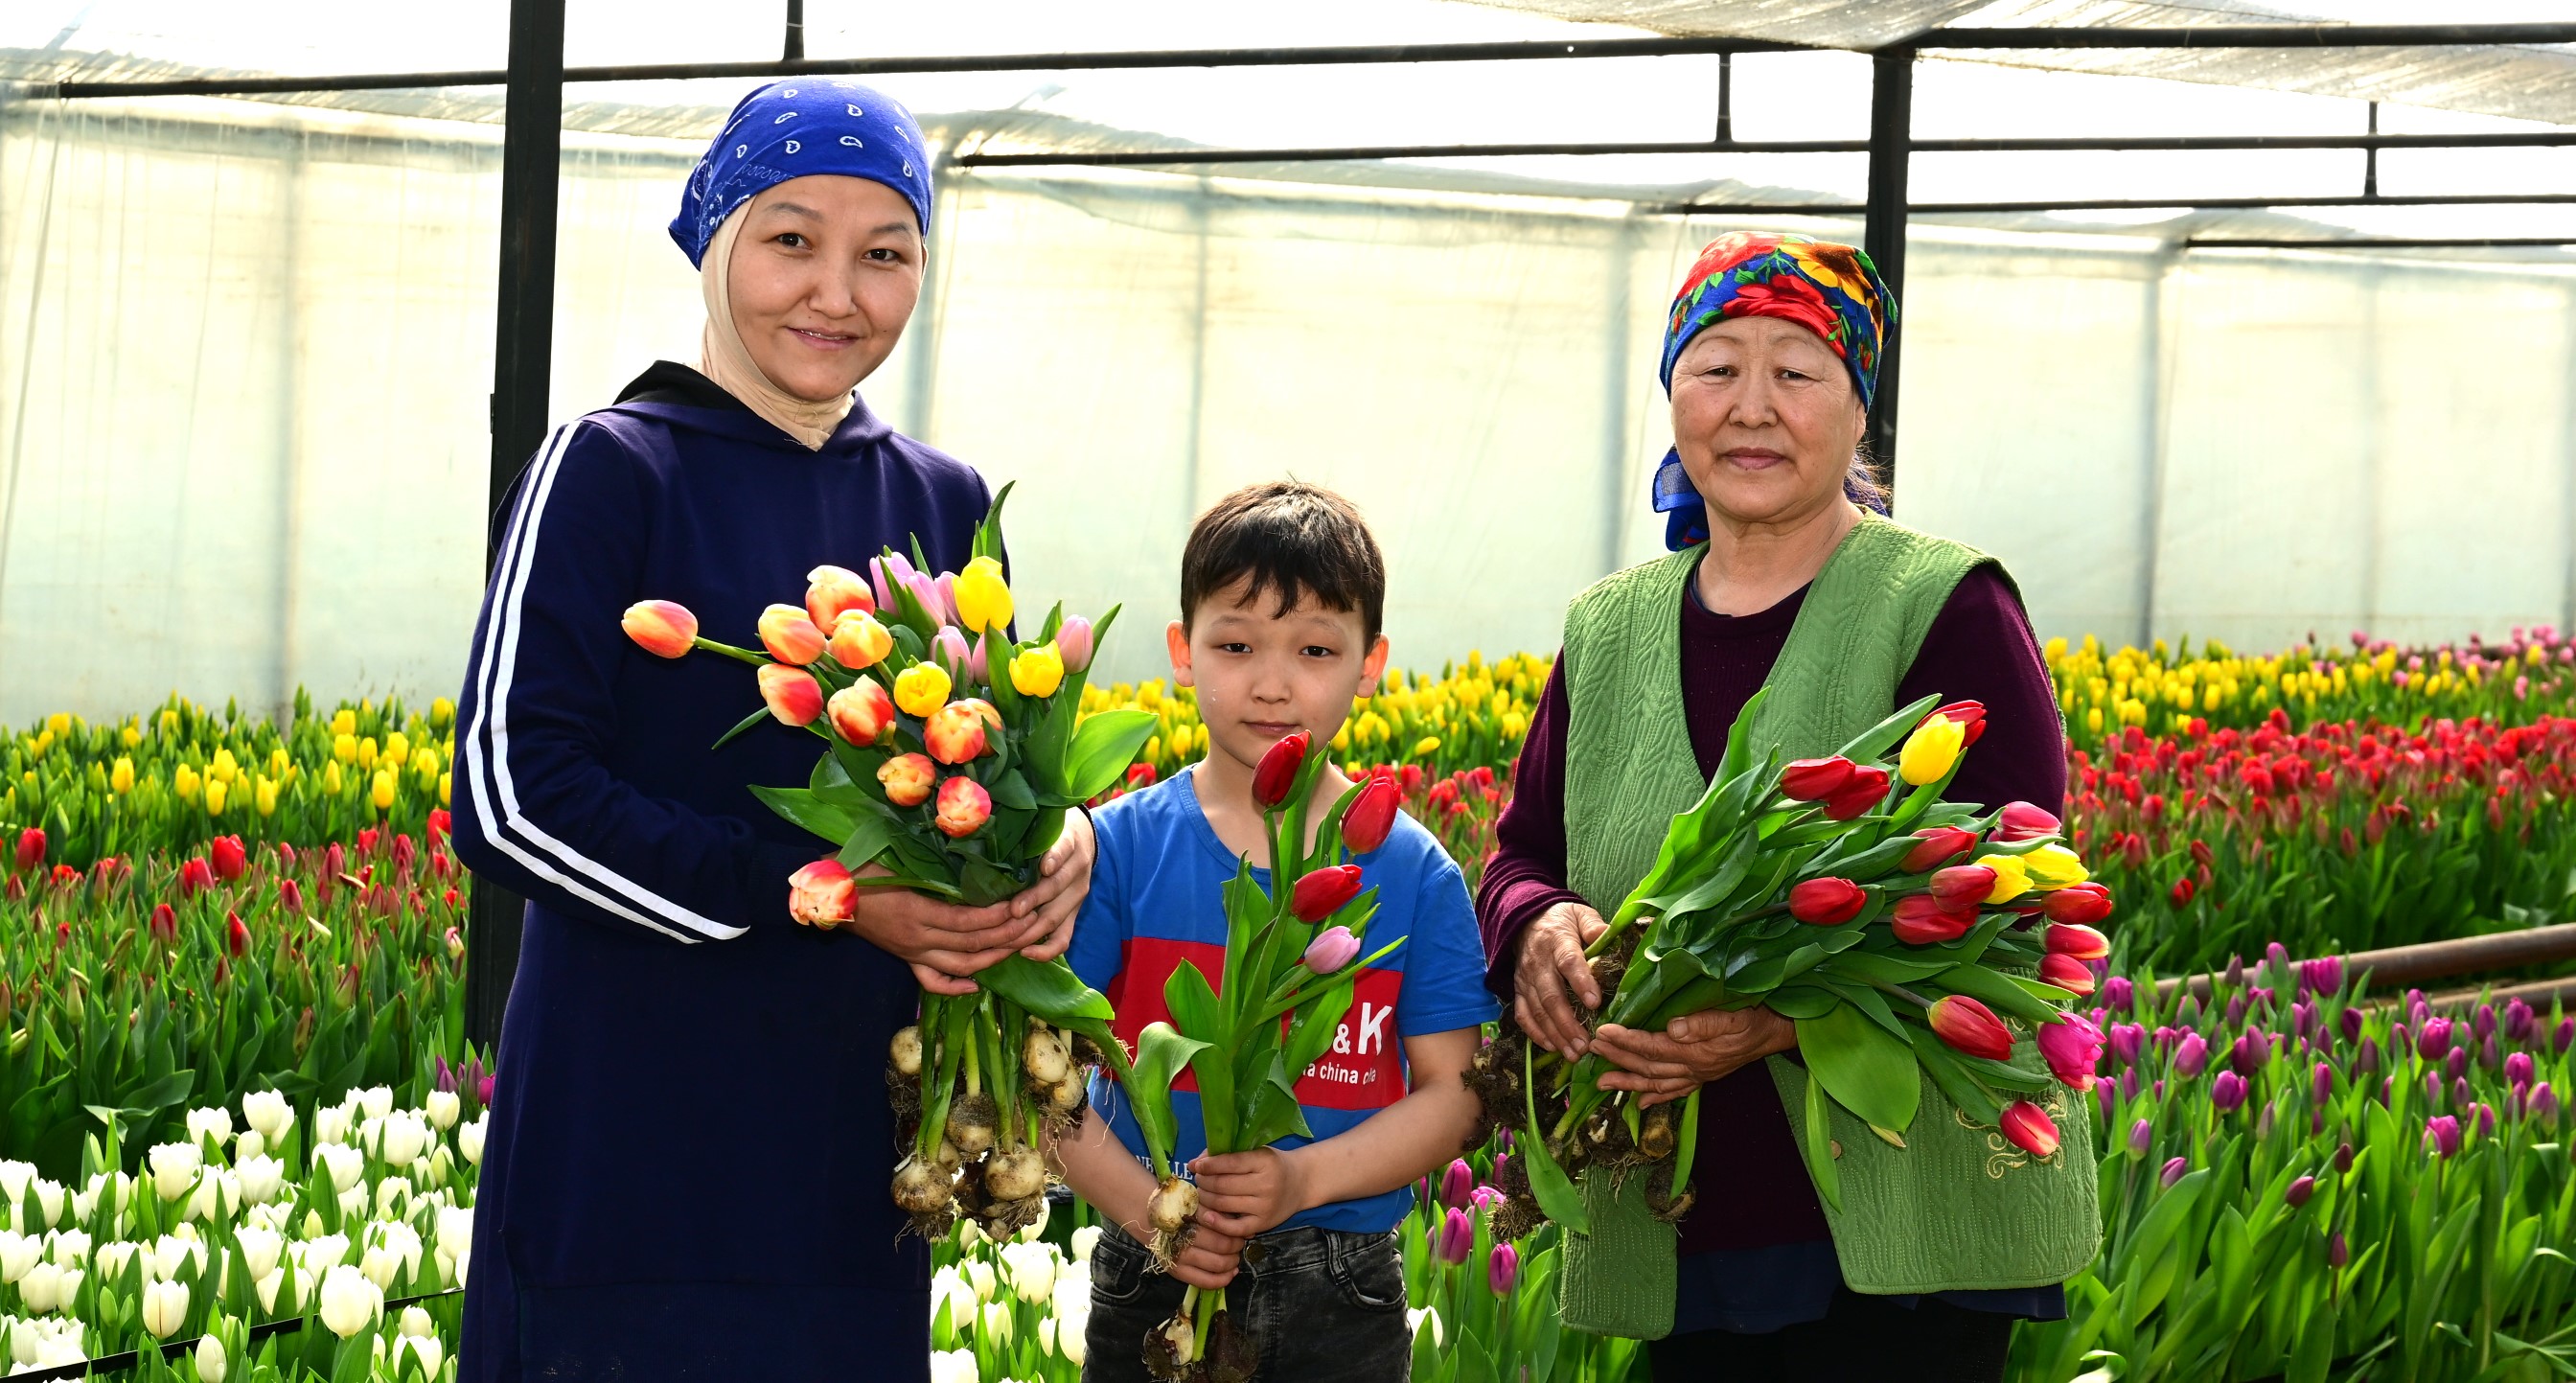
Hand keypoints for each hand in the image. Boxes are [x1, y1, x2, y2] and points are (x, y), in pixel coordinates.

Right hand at [837, 867, 1050, 995]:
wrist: (830, 894)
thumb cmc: (863, 868)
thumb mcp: (898, 862)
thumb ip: (933, 866)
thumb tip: (972, 859)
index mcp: (917, 911)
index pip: (968, 920)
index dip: (998, 916)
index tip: (1022, 905)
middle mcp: (918, 938)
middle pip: (972, 944)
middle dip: (1007, 936)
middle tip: (1034, 925)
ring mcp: (912, 952)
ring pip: (960, 965)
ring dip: (993, 959)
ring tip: (1020, 948)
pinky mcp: (905, 958)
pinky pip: (932, 980)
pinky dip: (956, 987)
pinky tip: (977, 987)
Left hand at [1011, 809, 1094, 961]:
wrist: (1083, 840)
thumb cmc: (1051, 833)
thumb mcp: (1046, 825)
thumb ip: (1026, 834)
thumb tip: (985, 838)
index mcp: (1069, 843)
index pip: (1064, 849)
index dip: (1054, 858)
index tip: (1044, 867)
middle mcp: (1076, 871)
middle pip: (1056, 888)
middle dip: (1034, 900)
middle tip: (1013, 910)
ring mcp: (1076, 896)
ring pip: (1055, 917)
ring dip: (1030, 929)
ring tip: (1007, 936)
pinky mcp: (1074, 915)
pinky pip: (1063, 938)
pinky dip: (1046, 950)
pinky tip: (1025, 953)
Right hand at [1166, 1211, 1247, 1290]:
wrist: (1151, 1221)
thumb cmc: (1181, 1212)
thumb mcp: (1200, 1206)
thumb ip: (1222, 1216)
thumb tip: (1249, 1232)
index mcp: (1190, 1215)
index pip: (1220, 1225)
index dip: (1235, 1231)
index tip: (1240, 1232)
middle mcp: (1184, 1236)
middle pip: (1222, 1245)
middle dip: (1236, 1246)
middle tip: (1239, 1244)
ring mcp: (1179, 1256)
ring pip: (1218, 1264)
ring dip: (1232, 1262)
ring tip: (1234, 1257)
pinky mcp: (1176, 1271)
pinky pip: (1206, 1281)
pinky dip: (1223, 1279)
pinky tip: (1230, 1273)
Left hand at [1191, 1148, 1306, 1240]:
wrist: (1301, 1183)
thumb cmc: (1273, 1164)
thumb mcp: (1256, 1152)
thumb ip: (1228, 1154)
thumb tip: (1196, 1163)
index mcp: (1265, 1161)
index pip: (1229, 1163)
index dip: (1208, 1165)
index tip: (1195, 1165)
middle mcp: (1267, 1184)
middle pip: (1223, 1185)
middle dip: (1204, 1182)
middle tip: (1198, 1180)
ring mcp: (1265, 1206)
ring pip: (1224, 1204)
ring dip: (1206, 1199)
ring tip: (1201, 1193)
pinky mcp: (1263, 1224)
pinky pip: (1235, 1228)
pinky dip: (1217, 1223)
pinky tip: (1207, 1215)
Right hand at [1511, 902, 1606, 1056]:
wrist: (1527, 919)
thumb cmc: (1562, 920)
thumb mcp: (1580, 914)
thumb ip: (1595, 926)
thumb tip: (1609, 936)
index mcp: (1557, 941)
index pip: (1568, 962)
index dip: (1581, 982)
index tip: (1595, 1002)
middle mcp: (1538, 962)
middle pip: (1551, 995)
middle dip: (1568, 1023)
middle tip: (1586, 1044)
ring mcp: (1526, 978)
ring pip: (1538, 1010)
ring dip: (1555, 1034)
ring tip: (1574, 1053)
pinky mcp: (1519, 989)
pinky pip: (1523, 1014)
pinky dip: (1535, 1033)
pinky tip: (1552, 1047)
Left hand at [1591, 1007, 1797, 1106]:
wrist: (1774, 1034)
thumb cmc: (1754, 1019)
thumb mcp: (1734, 1015)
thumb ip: (1704, 1023)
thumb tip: (1672, 1027)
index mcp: (1696, 1051)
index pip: (1653, 1047)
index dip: (1626, 1040)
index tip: (1603, 1032)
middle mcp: (1693, 1068)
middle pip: (1647, 1066)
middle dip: (1617, 1057)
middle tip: (1591, 1048)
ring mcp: (1697, 1076)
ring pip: (1655, 1083)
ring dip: (1627, 1082)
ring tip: (1601, 1082)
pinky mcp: (1702, 1078)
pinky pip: (1674, 1092)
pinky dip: (1655, 1098)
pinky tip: (1638, 1103)